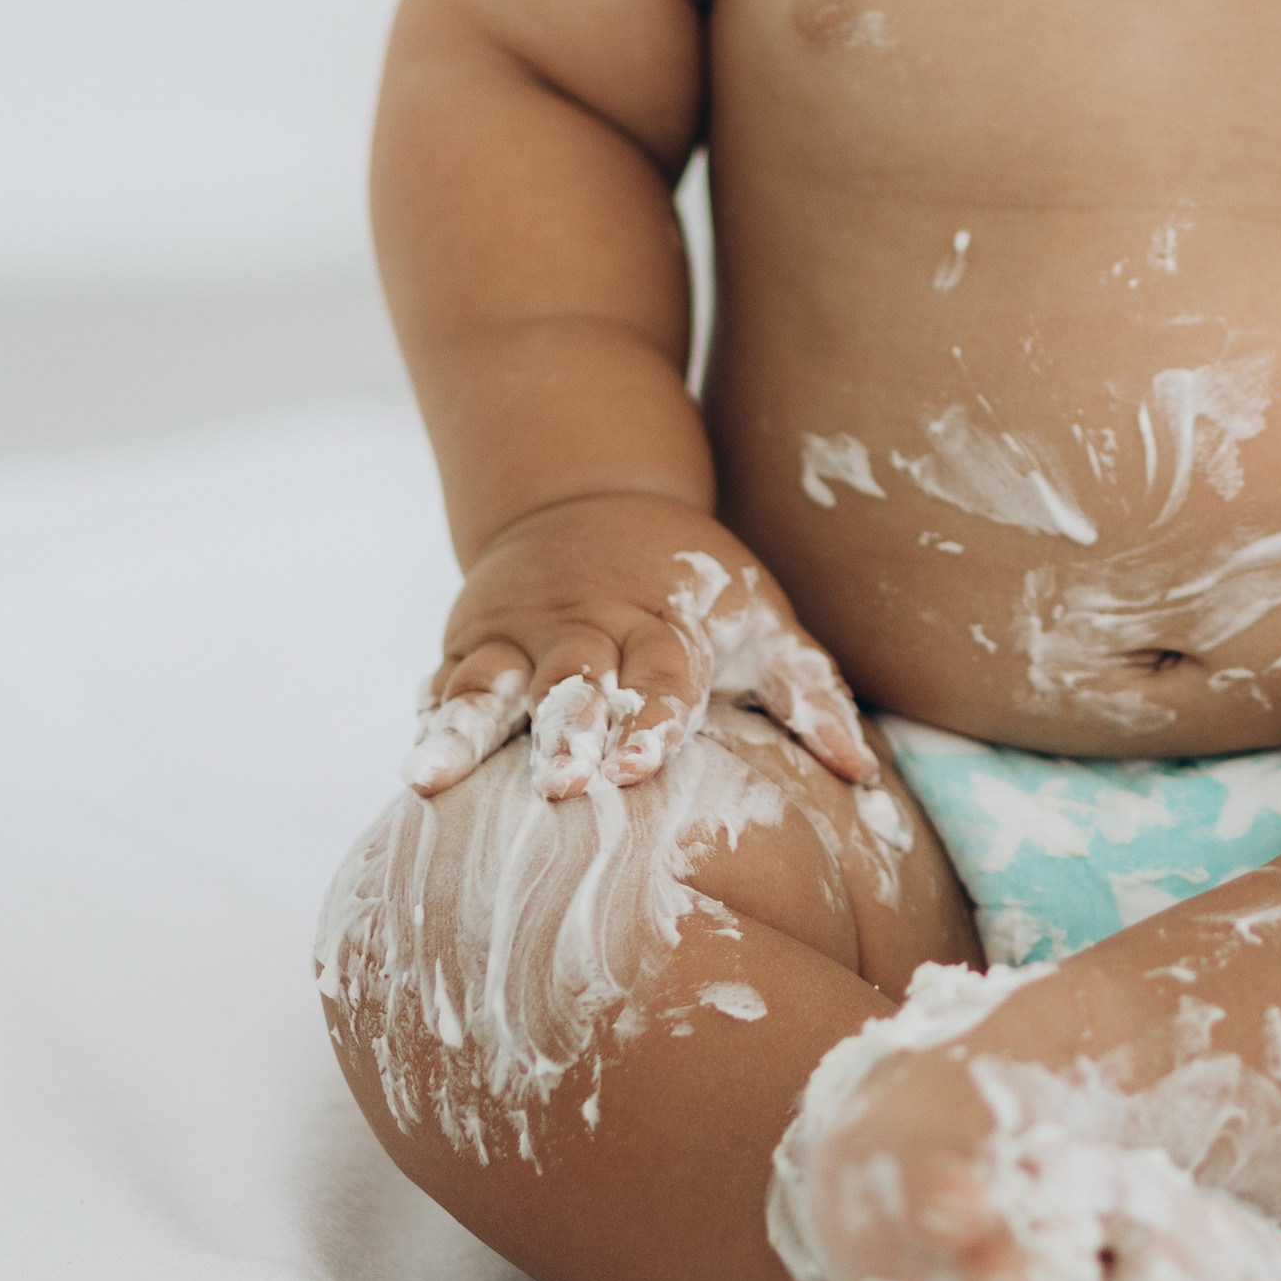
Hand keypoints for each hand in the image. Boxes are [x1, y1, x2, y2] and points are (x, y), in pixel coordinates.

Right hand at [401, 493, 877, 802]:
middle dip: (564, 733)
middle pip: (575, 684)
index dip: (651, 721)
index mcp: (665, 623)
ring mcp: (524, 630)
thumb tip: (865, 774)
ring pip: (495, 683)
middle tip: (555, 787)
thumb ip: (809, 692)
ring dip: (468, 729)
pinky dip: (433, 718)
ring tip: (433, 778)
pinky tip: (415, 763)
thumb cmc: (693, 583)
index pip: (663, 675)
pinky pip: (448, 680)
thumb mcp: (762, 619)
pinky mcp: (473, 637)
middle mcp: (591, 624)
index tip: (637, 770)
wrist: (590, 493)